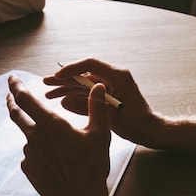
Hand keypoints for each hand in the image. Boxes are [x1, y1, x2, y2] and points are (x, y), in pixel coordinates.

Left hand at [7, 75, 110, 195]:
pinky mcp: (28, 168)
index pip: (26, 99)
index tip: (12, 78)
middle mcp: (35, 137)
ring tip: (58, 144)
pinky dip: (39, 151)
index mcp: (51, 125)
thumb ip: (97, 107)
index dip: (16, 86)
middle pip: (16, 114)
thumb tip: (97, 86)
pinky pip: (31, 154)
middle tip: (10, 93)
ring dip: (35, 132)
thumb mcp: (100, 134)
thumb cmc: (92, 167)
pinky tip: (54, 160)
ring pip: (28, 135)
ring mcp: (29, 154)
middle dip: (11, 101)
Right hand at [44, 58, 159, 146]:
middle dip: (64, 79)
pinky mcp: (107, 95)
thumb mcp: (110, 116)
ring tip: (49, 93)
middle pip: (83, 73)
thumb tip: (65, 100)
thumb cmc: (137, 123)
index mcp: (117, 76)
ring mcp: (109, 86)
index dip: (71, 69)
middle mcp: (113, 77)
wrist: (150, 130)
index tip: (57, 76)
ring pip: (83, 83)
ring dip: (66, 88)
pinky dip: (74, 96)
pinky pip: (87, 92)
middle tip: (46, 83)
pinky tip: (62, 100)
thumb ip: (87, 107)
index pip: (90, 64)